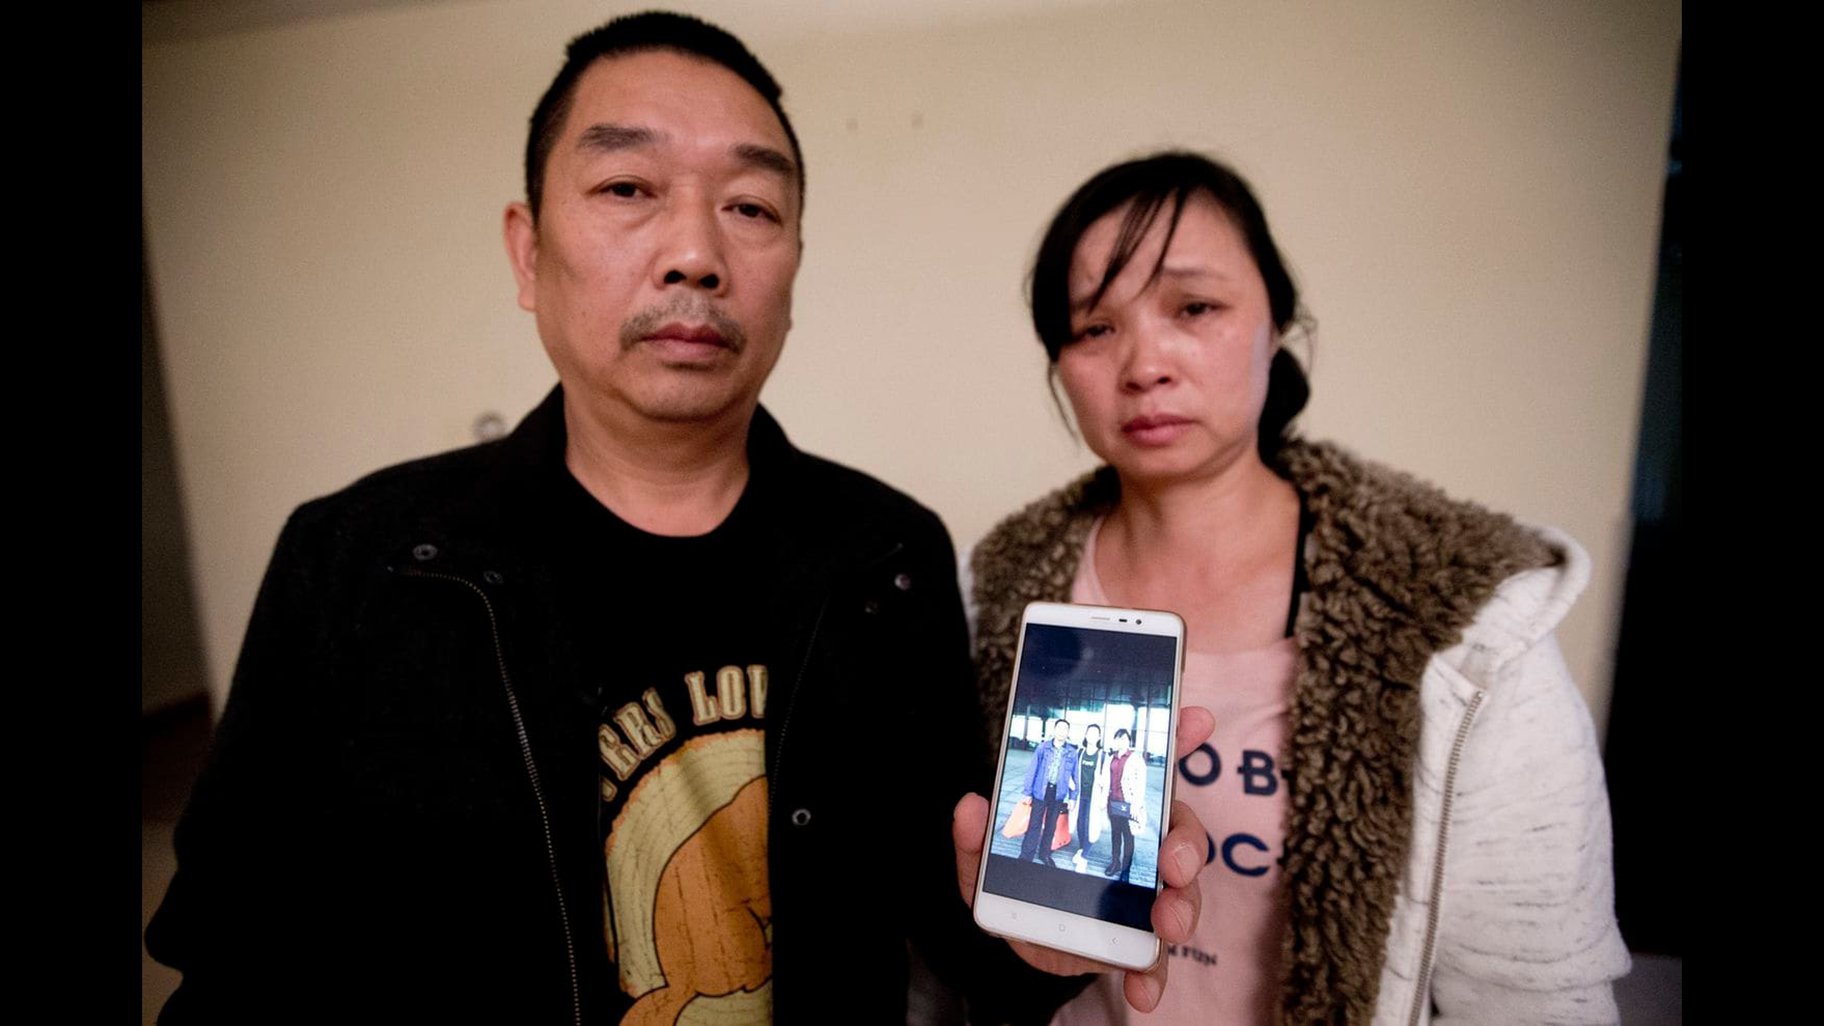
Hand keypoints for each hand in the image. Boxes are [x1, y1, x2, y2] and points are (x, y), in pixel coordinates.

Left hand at [953, 705, 1213, 1012]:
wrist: (1028, 942)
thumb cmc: (1020, 887)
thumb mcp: (989, 863)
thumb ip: (979, 839)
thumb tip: (971, 806)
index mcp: (1111, 810)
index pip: (1149, 765)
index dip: (1179, 736)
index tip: (1197, 718)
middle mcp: (1141, 847)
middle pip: (1179, 833)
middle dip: (1184, 845)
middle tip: (1173, 863)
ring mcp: (1148, 895)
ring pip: (1182, 893)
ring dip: (1182, 907)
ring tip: (1167, 924)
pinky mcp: (1141, 944)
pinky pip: (1158, 959)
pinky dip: (1153, 975)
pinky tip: (1143, 991)